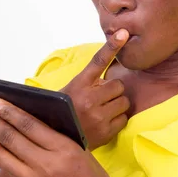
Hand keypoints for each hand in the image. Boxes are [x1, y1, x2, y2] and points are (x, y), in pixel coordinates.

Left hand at [0, 98, 132, 176]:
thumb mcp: (82, 154)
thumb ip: (58, 139)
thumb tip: (33, 122)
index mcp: (64, 150)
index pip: (28, 124)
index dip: (8, 110)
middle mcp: (45, 165)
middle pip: (10, 137)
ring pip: (1, 155)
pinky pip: (8, 169)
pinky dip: (0, 154)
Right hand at [60, 29, 130, 149]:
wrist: (53, 143)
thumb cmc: (62, 112)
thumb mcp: (69, 91)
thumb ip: (87, 81)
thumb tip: (107, 73)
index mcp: (78, 85)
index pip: (98, 61)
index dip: (112, 46)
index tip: (123, 33)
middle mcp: (88, 99)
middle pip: (118, 85)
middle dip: (112, 90)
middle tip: (101, 97)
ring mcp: (98, 116)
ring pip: (123, 101)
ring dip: (116, 104)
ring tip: (102, 109)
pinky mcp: (106, 132)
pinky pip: (124, 118)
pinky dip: (117, 119)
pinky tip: (104, 121)